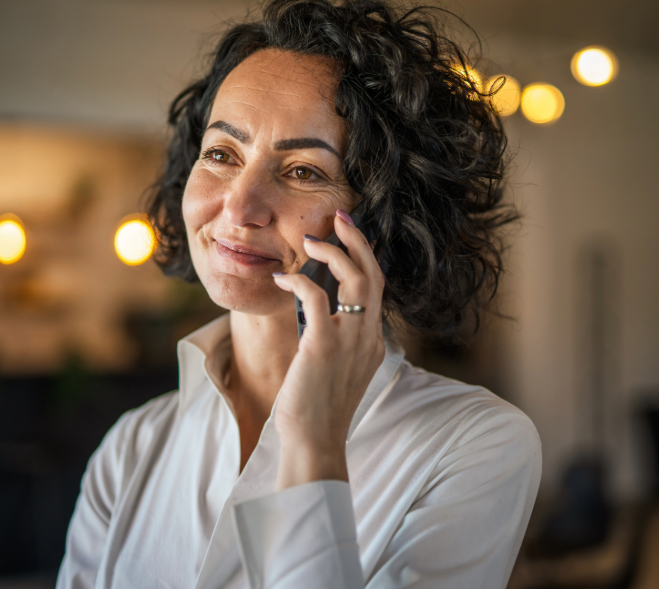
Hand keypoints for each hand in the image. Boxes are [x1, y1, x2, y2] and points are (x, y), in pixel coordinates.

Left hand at [271, 209, 385, 489]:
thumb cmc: (319, 409)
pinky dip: (298, 279)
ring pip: (356, 278)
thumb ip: (338, 341)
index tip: (349, 236)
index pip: (377, 288)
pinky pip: (315, 296)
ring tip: (313, 240)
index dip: (364, 257)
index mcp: (373, 342)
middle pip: (374, 275)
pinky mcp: (323, 345)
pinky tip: (282, 276)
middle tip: (340, 217)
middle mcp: (368, 337)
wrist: (315, 442)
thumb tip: (322, 317)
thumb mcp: (337, 370)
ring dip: (335, 252)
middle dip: (358, 241)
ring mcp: (350, 340)